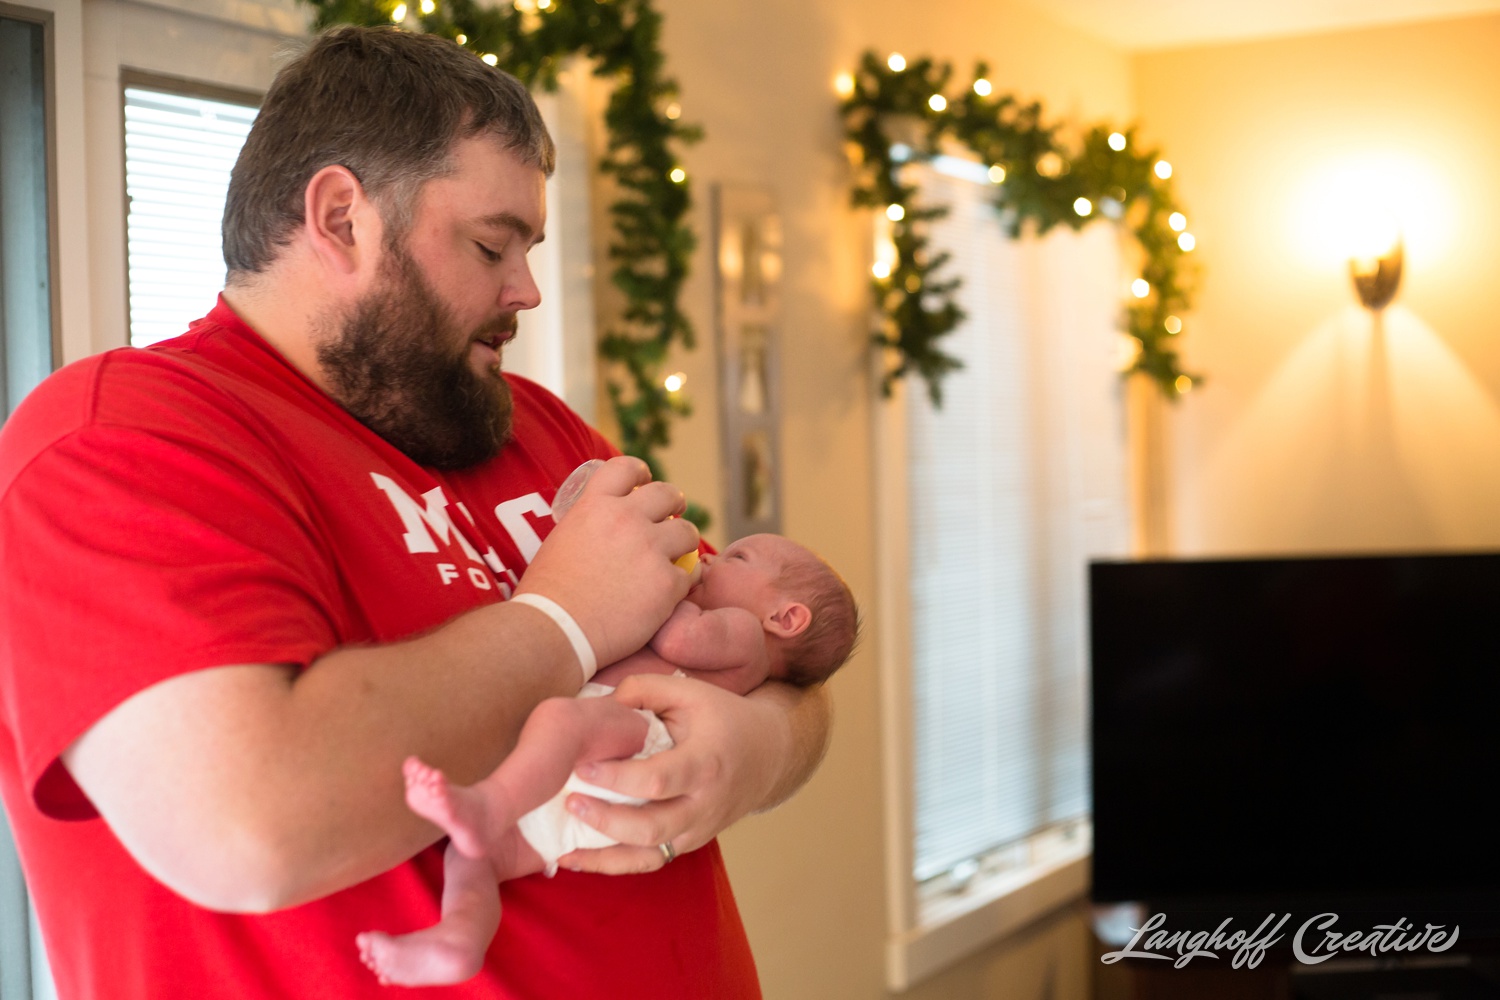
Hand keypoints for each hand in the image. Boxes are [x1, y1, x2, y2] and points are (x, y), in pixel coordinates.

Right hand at [518, 457, 700, 666]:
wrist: (554, 632)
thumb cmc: (548, 595)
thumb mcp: (560, 540)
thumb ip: (586, 526)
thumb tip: (599, 528)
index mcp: (595, 506)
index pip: (625, 467)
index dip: (639, 471)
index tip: (644, 480)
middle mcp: (626, 520)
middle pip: (667, 494)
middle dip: (674, 502)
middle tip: (674, 514)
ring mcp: (650, 550)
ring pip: (688, 532)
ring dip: (685, 541)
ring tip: (678, 554)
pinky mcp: (667, 583)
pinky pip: (690, 574)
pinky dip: (685, 581)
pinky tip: (676, 590)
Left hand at [554, 674, 792, 873]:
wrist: (768, 755)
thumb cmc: (723, 718)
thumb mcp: (691, 692)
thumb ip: (645, 690)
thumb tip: (600, 703)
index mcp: (706, 762)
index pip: (659, 780)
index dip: (617, 777)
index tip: (581, 766)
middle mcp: (705, 804)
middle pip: (652, 827)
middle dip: (606, 820)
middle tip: (569, 800)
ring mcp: (698, 830)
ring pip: (649, 855)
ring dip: (604, 854)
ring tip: (564, 844)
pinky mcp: (689, 844)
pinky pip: (649, 862)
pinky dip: (613, 865)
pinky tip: (578, 858)